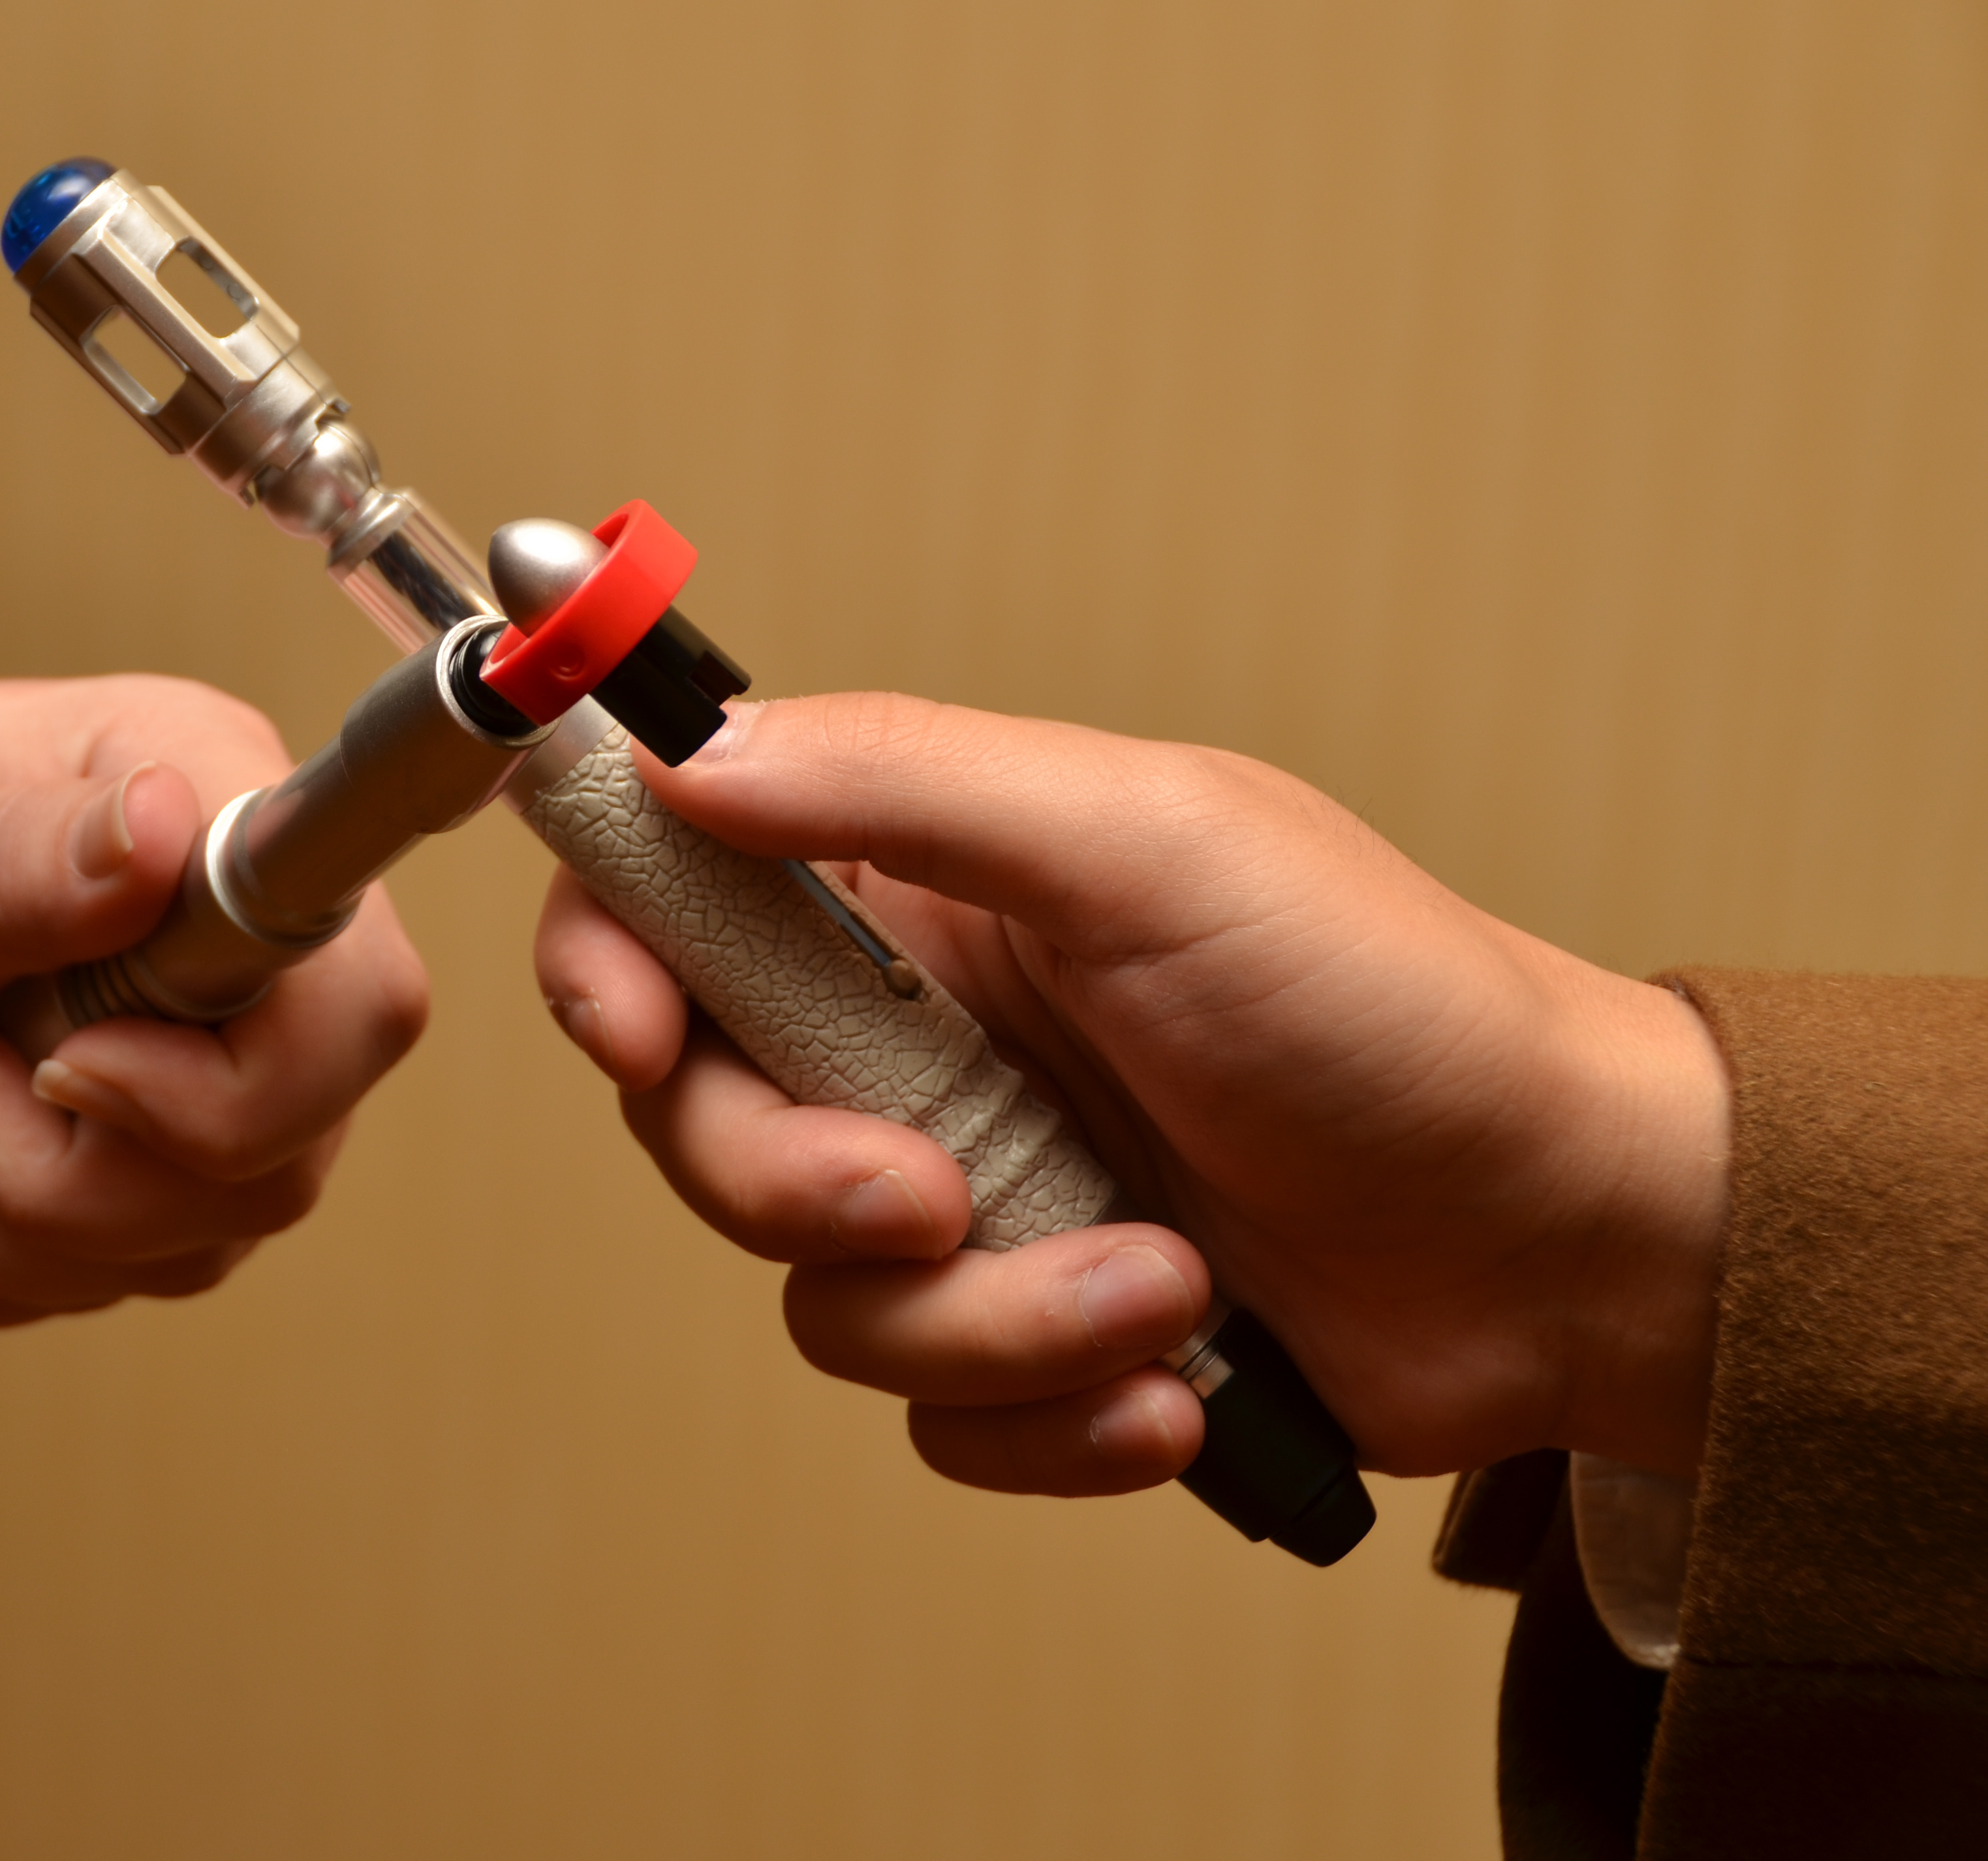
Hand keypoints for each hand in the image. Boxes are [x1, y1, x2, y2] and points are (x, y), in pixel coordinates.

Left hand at [0, 651, 430, 1324]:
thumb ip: (17, 854)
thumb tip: (158, 828)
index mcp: (225, 823)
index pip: (360, 1009)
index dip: (222, 1091)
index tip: (56, 1063)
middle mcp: (262, 968)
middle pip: (272, 1172)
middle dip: (53, 1169)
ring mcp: (224, 1084)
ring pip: (173, 1255)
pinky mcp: (161, 1179)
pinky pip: (80, 1289)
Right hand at [534, 694, 1731, 1493]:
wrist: (1568, 1236)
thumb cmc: (1391, 1006)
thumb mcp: (1148, 840)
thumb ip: (904, 779)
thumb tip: (695, 752)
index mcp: (921, 890)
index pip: (668, 894)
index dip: (605, 960)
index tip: (634, 1027)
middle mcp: (920, 1041)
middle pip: (704, 1129)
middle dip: (802, 1186)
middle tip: (935, 1194)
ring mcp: (973, 1197)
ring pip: (825, 1302)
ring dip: (992, 1321)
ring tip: (1162, 1286)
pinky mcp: (1031, 1336)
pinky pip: (935, 1420)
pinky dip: (1053, 1414)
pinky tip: (1178, 1374)